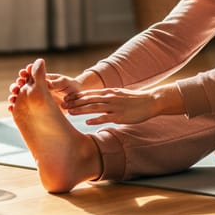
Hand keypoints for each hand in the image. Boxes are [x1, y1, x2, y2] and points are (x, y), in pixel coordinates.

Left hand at [61, 83, 185, 125]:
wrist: (151, 101)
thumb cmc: (135, 100)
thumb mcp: (119, 95)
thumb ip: (108, 98)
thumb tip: (97, 101)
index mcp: (109, 93)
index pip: (89, 93)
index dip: (77, 96)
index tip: (66, 98)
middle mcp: (110, 98)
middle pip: (89, 99)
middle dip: (75, 102)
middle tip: (63, 105)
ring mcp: (115, 106)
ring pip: (94, 107)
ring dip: (81, 110)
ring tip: (70, 112)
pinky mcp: (120, 116)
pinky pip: (105, 117)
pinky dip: (95, 119)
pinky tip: (87, 122)